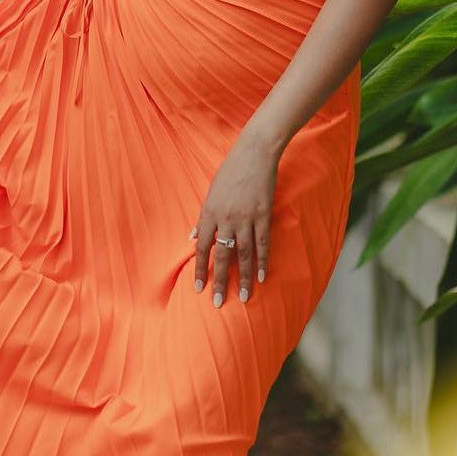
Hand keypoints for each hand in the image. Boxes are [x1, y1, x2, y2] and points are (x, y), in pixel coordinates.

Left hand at [189, 132, 280, 306]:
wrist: (254, 152)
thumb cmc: (230, 171)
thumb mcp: (210, 193)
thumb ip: (202, 218)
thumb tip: (192, 239)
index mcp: (210, 212)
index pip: (203, 247)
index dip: (200, 269)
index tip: (198, 289)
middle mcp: (226, 218)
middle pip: (222, 255)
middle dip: (219, 280)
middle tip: (218, 302)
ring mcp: (246, 218)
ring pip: (244, 254)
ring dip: (244, 278)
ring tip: (245, 297)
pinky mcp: (264, 215)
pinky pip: (263, 243)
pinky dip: (263, 261)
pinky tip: (263, 277)